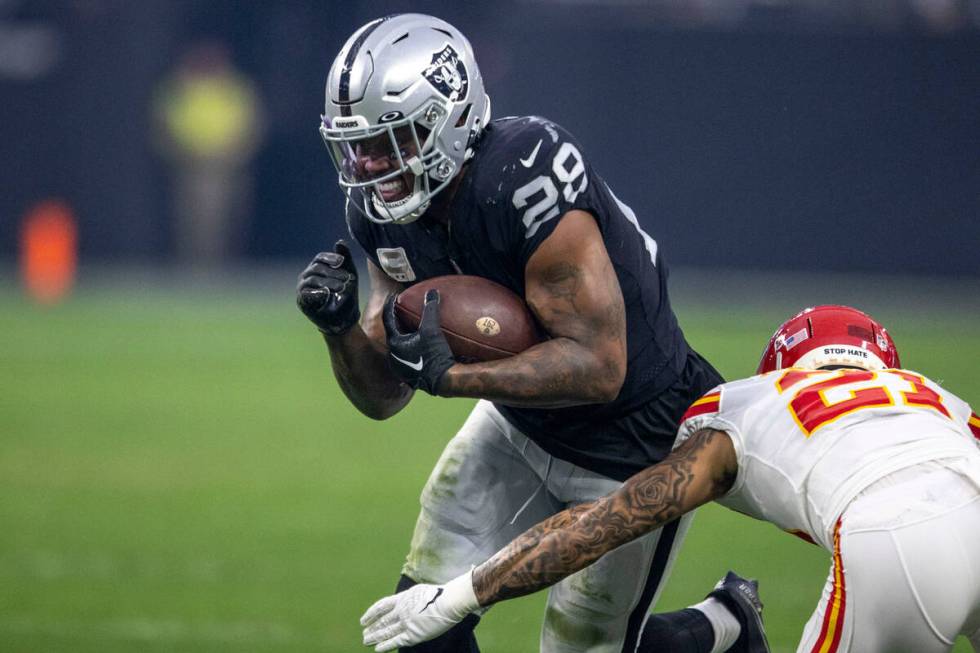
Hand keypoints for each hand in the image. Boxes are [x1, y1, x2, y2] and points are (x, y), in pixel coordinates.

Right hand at [296, 241, 359, 334]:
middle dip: (333, 272)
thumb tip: (340, 241)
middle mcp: (306, 276)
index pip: (320, 258)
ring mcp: (302, 289)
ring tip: (342, 287)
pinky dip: (317, 292)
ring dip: (329, 282)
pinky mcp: (302, 301)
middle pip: (317, 268)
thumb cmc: (346, 294)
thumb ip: (345, 258)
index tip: (341, 261)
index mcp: (316, 268)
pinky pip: (306, 293)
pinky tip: (327, 293)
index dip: (330, 258)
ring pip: (313, 279)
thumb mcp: (349, 274)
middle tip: (347, 279)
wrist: (344, 318)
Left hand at [361, 572, 478, 651]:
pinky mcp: (413, 634)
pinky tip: (377, 649)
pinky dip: (386, 645)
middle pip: (382, 620)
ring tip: (366, 641)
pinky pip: (396, 641)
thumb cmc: (440, 595)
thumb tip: (404, 602)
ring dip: (375, 636)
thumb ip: (410, 599)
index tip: (364, 620)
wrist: (449, 601)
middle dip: (372, 628)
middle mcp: (401, 611)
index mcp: (403, 598)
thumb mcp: (419, 591)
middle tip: (364, 633)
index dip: (371, 613)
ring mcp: (406, 623)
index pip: (382, 606)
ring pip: (386, 631)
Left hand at [382, 289, 454, 394]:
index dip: (390, 306)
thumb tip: (432, 292)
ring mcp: (400, 367)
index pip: (388, 319)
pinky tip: (421, 345)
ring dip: (405, 335)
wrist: (443, 381)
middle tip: (403, 310)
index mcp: (394, 343)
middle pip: (393, 333)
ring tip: (412, 326)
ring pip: (400, 346)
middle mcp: (393, 356)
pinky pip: (408, 356)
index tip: (393, 297)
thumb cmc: (435, 355)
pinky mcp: (409, 374)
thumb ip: (430, 310)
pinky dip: (412, 347)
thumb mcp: (432, 330)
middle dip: (398, 321)